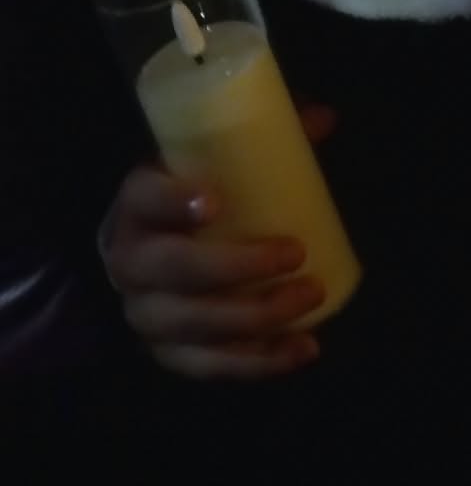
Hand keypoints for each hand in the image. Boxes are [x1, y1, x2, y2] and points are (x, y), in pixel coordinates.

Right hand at [99, 105, 335, 381]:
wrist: (155, 251)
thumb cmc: (197, 196)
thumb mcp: (217, 162)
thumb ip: (268, 138)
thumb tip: (325, 119)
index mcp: (137, 205)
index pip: (144, 197)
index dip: (173, 201)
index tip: (215, 201)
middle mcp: (130, 263)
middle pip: (174, 270)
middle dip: (236, 267)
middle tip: (295, 252)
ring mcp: (145, 314)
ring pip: (193, 325)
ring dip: (256, 318)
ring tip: (310, 296)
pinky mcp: (168, 353)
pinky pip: (208, 366)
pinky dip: (258, 363)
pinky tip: (303, 348)